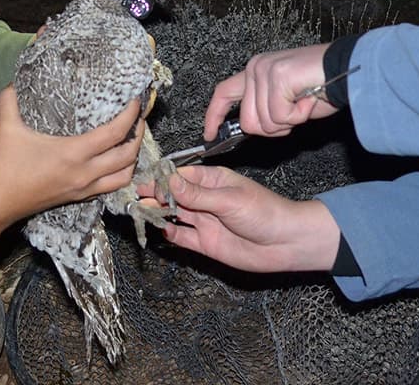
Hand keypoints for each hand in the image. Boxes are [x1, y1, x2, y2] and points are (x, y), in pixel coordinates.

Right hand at [0, 85, 143, 250]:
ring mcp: (84, 188)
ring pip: (124, 175)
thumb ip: (11, 99)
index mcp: (72, 154)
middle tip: (138, 117)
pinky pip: (111, 186)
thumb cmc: (5, 167)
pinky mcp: (79, 197)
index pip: (114, 133)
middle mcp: (84, 173)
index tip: (135, 101)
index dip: (129, 116)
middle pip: (127, 155)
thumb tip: (14, 80)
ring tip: (131, 139)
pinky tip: (115, 160)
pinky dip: (120, 172)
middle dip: (138, 134)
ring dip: (133, 157)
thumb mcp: (7, 127)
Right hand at [137, 166, 339, 272]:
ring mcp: (204, 221)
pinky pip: (182, 237)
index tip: (143, 180)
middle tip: (132, 196)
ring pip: (173, 215)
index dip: (161, 178)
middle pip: (172, 195)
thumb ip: (197, 194)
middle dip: (153, 194)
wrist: (286, 243)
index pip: (179, 175)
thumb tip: (169, 181)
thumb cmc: (265, 213)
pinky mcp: (205, 243)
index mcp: (212, 180)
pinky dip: (168, 233)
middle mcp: (205, 199)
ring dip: (157, 213)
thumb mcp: (229, 199)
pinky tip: (158, 229)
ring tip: (138, 211)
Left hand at [203, 43, 336, 139]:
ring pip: (264, 122)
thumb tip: (253, 128)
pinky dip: (298, 117)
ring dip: (289, 122)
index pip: (224, 93)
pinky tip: (309, 100)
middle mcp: (254, 68)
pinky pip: (279, 116)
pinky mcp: (277, 77)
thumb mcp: (286, 100)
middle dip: (273, 128)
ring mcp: (264, 71)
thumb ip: (265, 109)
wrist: (347, 68)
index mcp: (254, 71)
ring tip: (303, 103)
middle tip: (294, 114)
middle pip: (248, 122)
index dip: (214, 116)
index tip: (209, 134)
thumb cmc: (322, 85)